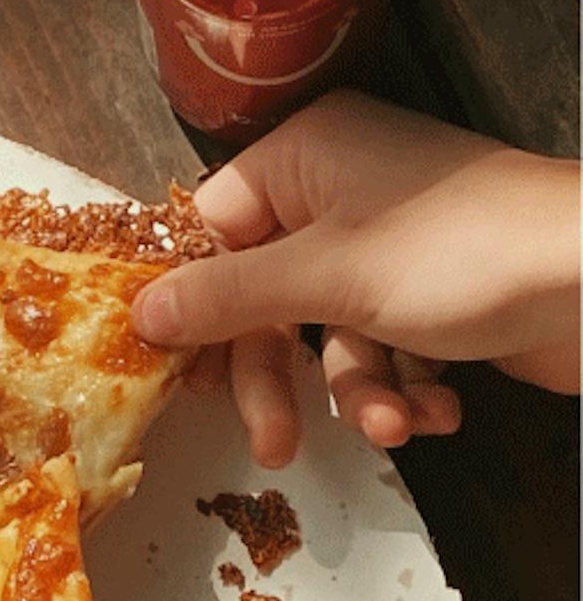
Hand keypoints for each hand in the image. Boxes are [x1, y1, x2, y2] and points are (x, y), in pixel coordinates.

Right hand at [132, 92, 580, 465]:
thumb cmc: (462, 254)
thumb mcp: (326, 277)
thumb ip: (226, 297)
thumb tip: (139, 311)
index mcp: (303, 157)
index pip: (214, 230)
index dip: (199, 302)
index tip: (181, 369)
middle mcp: (340, 192)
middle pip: (268, 294)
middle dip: (280, 372)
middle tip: (273, 443)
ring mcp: (391, 245)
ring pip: (329, 332)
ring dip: (358, 389)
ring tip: (397, 423)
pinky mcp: (438, 294)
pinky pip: (386, 344)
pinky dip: (407, 386)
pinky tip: (441, 410)